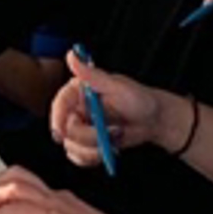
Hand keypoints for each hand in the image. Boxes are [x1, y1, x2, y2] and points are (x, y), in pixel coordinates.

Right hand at [49, 51, 177, 167]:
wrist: (154, 120)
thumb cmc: (139, 99)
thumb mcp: (117, 86)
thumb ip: (92, 74)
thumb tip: (72, 55)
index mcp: (79, 92)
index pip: (60, 104)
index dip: (58, 119)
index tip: (62, 133)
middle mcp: (77, 110)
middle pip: (67, 130)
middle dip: (88, 137)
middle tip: (111, 132)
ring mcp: (82, 128)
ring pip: (72, 146)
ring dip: (94, 149)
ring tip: (115, 138)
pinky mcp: (88, 144)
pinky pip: (79, 157)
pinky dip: (91, 158)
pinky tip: (107, 150)